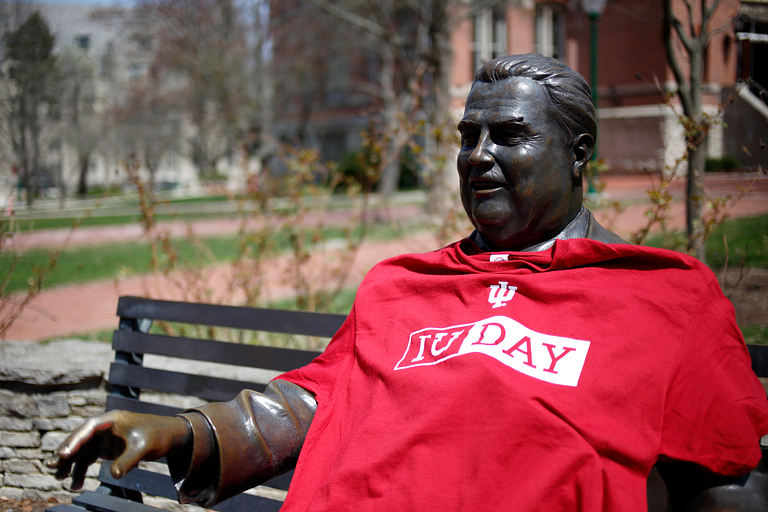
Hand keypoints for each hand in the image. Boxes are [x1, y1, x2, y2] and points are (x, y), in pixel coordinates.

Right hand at [45, 410, 190, 489]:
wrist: (169, 436)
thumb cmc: (158, 435)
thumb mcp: (144, 448)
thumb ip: (128, 460)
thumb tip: (115, 476)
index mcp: (113, 419)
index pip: (89, 427)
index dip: (75, 439)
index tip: (64, 453)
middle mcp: (105, 427)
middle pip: (80, 438)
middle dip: (66, 452)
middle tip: (52, 466)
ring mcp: (105, 438)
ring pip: (81, 450)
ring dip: (69, 464)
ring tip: (59, 478)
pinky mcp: (106, 448)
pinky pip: (88, 458)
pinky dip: (80, 470)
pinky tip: (76, 484)